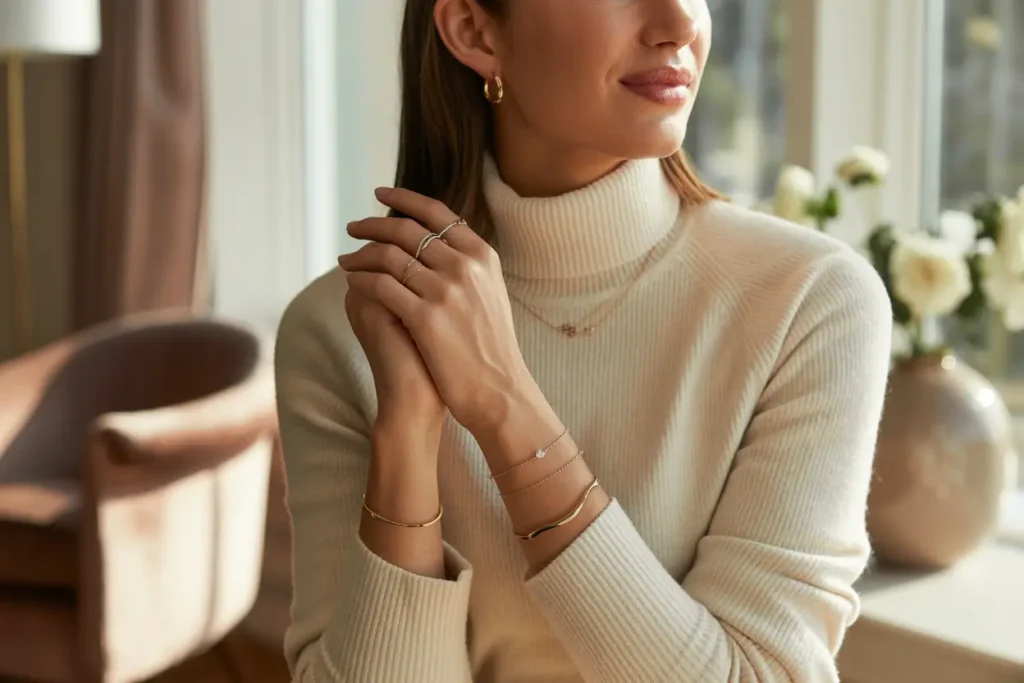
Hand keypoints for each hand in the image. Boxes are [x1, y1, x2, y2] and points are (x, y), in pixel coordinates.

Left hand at [337, 188, 537, 435]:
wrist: (500, 388)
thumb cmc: (491, 347)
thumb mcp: (489, 293)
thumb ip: (468, 265)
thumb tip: (440, 241)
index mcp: (482, 255)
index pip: (437, 213)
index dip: (404, 199)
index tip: (380, 195)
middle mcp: (465, 266)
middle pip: (407, 230)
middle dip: (373, 223)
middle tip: (353, 226)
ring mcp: (446, 291)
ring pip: (389, 256)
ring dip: (360, 253)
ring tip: (345, 257)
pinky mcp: (426, 317)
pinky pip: (381, 286)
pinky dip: (361, 279)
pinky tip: (351, 280)